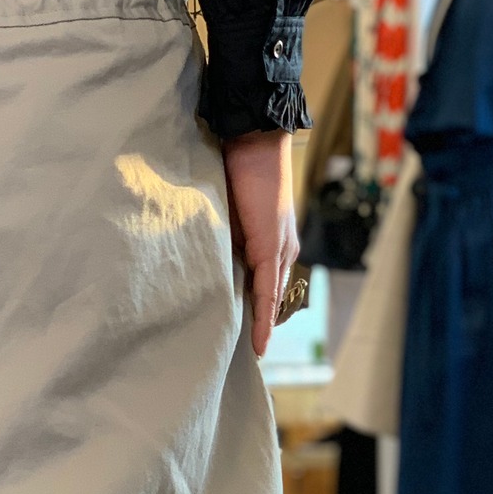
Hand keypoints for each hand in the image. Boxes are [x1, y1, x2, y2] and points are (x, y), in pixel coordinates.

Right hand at [221, 130, 299, 357]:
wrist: (252, 140)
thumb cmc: (237, 167)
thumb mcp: (227, 213)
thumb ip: (224, 239)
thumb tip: (210, 263)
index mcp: (271, 240)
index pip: (265, 284)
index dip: (258, 311)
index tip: (249, 338)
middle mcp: (282, 249)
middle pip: (271, 296)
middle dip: (260, 324)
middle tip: (246, 353)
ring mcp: (280, 250)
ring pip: (271, 298)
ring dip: (260, 325)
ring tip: (249, 353)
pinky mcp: (272, 249)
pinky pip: (267, 291)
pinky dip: (262, 318)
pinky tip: (258, 343)